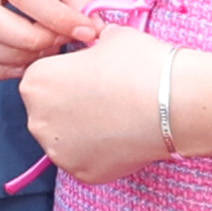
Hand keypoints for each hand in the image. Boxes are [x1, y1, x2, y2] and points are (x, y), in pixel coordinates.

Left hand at [17, 24, 172, 185]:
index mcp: (36, 82)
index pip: (42, 77)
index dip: (67, 73)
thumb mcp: (110, 36)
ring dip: (84, 129)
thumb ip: (92, 43)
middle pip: (49, 111)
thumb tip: (97, 43)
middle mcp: (38, 120)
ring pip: (66, 138)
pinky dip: (100, 151)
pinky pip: (85, 159)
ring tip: (116, 117)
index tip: (88, 74)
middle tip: (104, 97)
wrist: (175, 104)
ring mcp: (58, 152)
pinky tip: (122, 136)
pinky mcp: (82, 173)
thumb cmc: (141, 66)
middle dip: (71, 104)